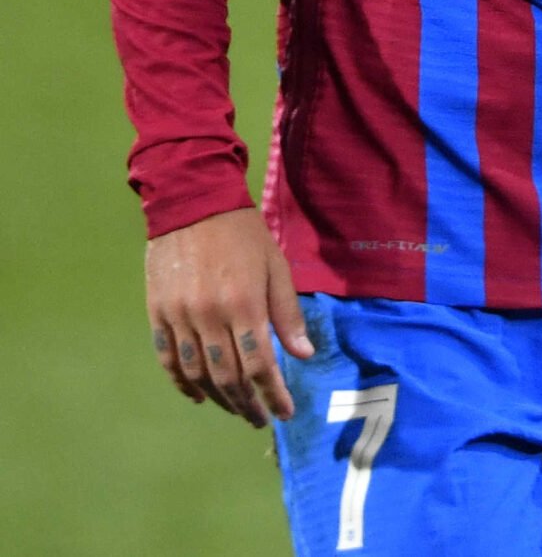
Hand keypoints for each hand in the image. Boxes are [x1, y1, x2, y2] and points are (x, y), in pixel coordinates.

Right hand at [143, 207, 312, 427]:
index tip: (285, 413)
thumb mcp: (277, 267)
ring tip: (237, 409)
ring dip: (217, 398)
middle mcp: (209, 316)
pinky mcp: (157, 313)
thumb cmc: (245, 234)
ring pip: (196, 373)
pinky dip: (182, 382)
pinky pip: (167, 358)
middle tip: (260, 419)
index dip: (273, 393)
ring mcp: (179, 316)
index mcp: (244, 304)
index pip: (260, 364)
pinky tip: (198, 395)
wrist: (193, 204)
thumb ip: (287, 314)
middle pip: (227, 377)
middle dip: (247, 403)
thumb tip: (303, 354)